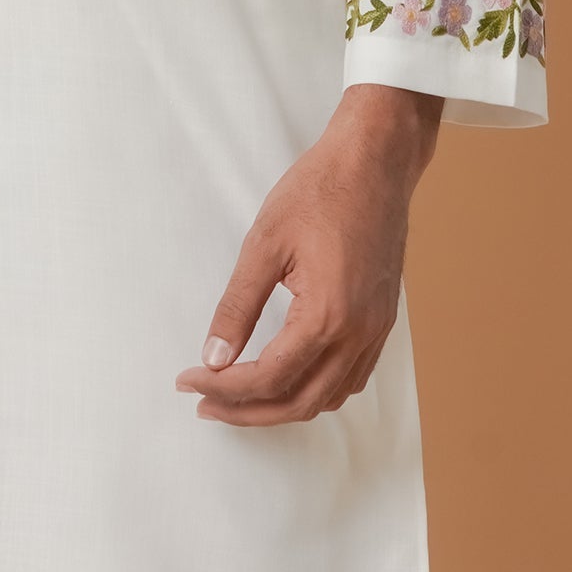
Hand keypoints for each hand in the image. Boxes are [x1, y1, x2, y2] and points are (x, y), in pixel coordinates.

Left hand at [173, 84, 441, 426]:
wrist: (375, 161)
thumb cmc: (320, 190)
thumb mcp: (265, 243)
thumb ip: (238, 306)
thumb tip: (213, 356)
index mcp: (327, 316)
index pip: (268, 377)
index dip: (224, 388)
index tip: (189, 382)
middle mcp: (358, 335)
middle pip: (299, 402)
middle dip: (247, 410)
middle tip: (205, 402)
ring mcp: (376, 331)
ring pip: (328, 398)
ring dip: (281, 406)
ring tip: (238, 396)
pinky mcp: (382, 321)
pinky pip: (350, 379)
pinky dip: (315, 390)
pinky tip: (288, 377)